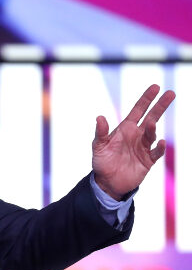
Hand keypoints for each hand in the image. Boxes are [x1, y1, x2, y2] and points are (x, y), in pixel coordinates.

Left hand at [92, 84, 174, 199]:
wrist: (107, 182)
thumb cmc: (102, 161)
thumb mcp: (98, 146)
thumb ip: (100, 132)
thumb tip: (99, 117)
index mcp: (125, 129)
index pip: (138, 110)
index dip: (146, 99)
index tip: (156, 87)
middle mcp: (137, 135)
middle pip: (152, 117)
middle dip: (160, 105)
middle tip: (171, 93)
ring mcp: (144, 147)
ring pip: (152, 134)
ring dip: (152, 129)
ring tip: (150, 123)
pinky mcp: (148, 160)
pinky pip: (157, 152)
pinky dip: (160, 148)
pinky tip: (161, 142)